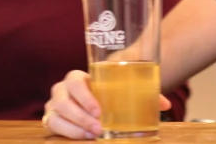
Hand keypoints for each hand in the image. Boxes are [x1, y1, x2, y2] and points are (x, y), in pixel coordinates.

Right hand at [44, 70, 172, 138]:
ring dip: (74, 127)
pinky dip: (67, 133)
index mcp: (78, 78)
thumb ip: (142, 95)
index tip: (99, 111)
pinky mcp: (50, 120)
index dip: (85, 96)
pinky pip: (52, 126)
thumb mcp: (119, 92)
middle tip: (99, 128)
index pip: (74, 81)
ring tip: (93, 135)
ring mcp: (54, 105)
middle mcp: (62, 89)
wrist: (88, 101)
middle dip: (81, 116)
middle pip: (63, 100)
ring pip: (56, 115)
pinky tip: (83, 137)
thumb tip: (165, 105)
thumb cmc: (106, 95)